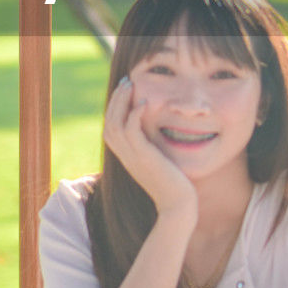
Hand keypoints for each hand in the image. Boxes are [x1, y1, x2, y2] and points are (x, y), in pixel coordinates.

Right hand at [103, 77, 196, 218]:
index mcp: (126, 157)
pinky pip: (131, 132)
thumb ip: (152, 148)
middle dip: (116, 99)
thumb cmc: (174, 185)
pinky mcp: (144, 157)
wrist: (178, 205)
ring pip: (115, 124)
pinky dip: (134, 115)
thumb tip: (156, 132)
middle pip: (108, 122)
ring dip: (121, 102)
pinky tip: (144, 103)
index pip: (110, 128)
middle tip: (126, 81)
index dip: (114, 107)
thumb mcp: (158, 162)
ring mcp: (133, 157)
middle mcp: (125, 156)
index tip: (125, 90)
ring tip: (131, 85)